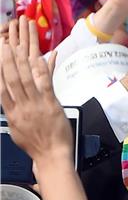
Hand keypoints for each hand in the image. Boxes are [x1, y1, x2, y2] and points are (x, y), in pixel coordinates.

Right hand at [0, 19, 65, 166]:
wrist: (51, 156)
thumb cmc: (37, 143)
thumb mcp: (19, 128)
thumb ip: (14, 111)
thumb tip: (9, 101)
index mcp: (12, 113)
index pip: (1, 88)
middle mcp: (21, 106)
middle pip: (11, 78)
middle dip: (5, 59)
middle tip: (2, 43)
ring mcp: (35, 104)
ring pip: (25, 78)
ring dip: (20, 60)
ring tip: (15, 45)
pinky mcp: (50, 104)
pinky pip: (44, 84)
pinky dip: (42, 70)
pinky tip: (40, 57)